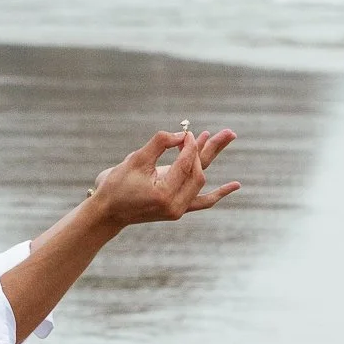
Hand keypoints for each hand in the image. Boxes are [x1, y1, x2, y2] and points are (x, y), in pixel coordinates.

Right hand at [88, 127, 237, 229]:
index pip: (186, 165)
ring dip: (211, 158)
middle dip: (209, 149)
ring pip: (201, 181)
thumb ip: (159, 144)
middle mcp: (175, 205)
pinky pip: (202, 201)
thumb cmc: (116, 185)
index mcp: (164, 194)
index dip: (190, 146)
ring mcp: (178, 209)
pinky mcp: (178, 209)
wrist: (108, 213)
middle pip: (200, 172)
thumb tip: (183, 134)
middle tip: (223, 131)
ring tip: (228, 136)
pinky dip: (218, 193)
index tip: (188, 132)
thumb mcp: (136, 159)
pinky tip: (235, 185)